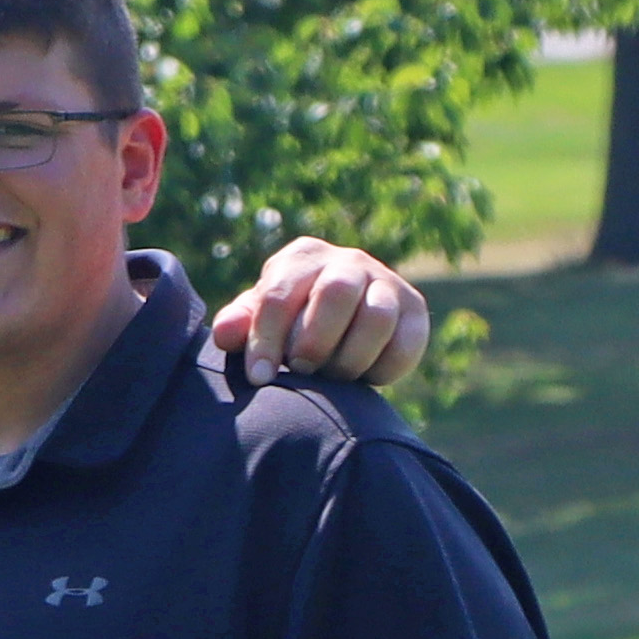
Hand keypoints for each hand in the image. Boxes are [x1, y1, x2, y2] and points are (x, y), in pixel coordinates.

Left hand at [210, 237, 431, 390]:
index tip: (260, 378)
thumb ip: (240, 325)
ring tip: (333, 376)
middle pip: (336, 293)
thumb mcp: (261, 322)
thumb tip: (224, 334)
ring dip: (350, 357)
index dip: (267, 339)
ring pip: (377, 317)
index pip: (280, 294)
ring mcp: (385, 283)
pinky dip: (383, 369)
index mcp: (302, 259)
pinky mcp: (414, 311)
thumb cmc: (289, 324)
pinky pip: (406, 344)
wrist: (342, 326)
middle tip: (304, 369)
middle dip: (315, 340)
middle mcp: (348, 262)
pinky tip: (363, 379)